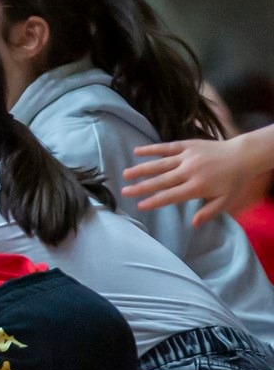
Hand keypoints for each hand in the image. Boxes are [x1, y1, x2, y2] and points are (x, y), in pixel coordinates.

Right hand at [124, 137, 260, 222]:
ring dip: (142, 169)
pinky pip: (167, 147)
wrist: (244, 155)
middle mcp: (189, 171)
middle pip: (161, 180)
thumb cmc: (234, 180)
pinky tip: (137, 151)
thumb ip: (209, 212)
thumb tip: (193, 224)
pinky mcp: (188, 145)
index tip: (139, 205)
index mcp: (197, 186)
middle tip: (124, 191)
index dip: (155, 201)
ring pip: (160, 164)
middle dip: (141, 187)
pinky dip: (152, 149)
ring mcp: (187, 157)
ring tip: (126, 174)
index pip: (171, 195)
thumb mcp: (226, 200)